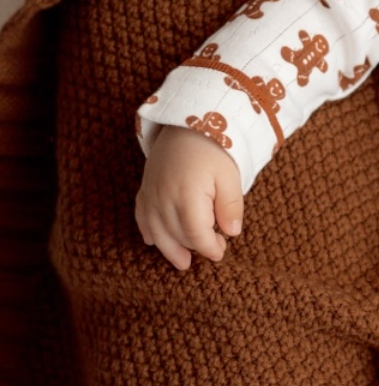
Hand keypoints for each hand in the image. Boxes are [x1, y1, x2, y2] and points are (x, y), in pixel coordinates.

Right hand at [135, 124, 243, 270]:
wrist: (187, 122)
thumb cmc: (214, 149)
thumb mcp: (230, 176)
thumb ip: (231, 206)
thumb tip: (231, 233)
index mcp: (187, 195)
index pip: (196, 235)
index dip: (210, 248)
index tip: (222, 251)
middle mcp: (163, 197)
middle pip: (177, 235)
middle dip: (195, 247)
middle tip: (214, 249)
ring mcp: (150, 193)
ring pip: (156, 230)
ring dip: (169, 248)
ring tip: (182, 263)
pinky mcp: (145, 188)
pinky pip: (141, 215)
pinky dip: (147, 229)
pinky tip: (152, 241)